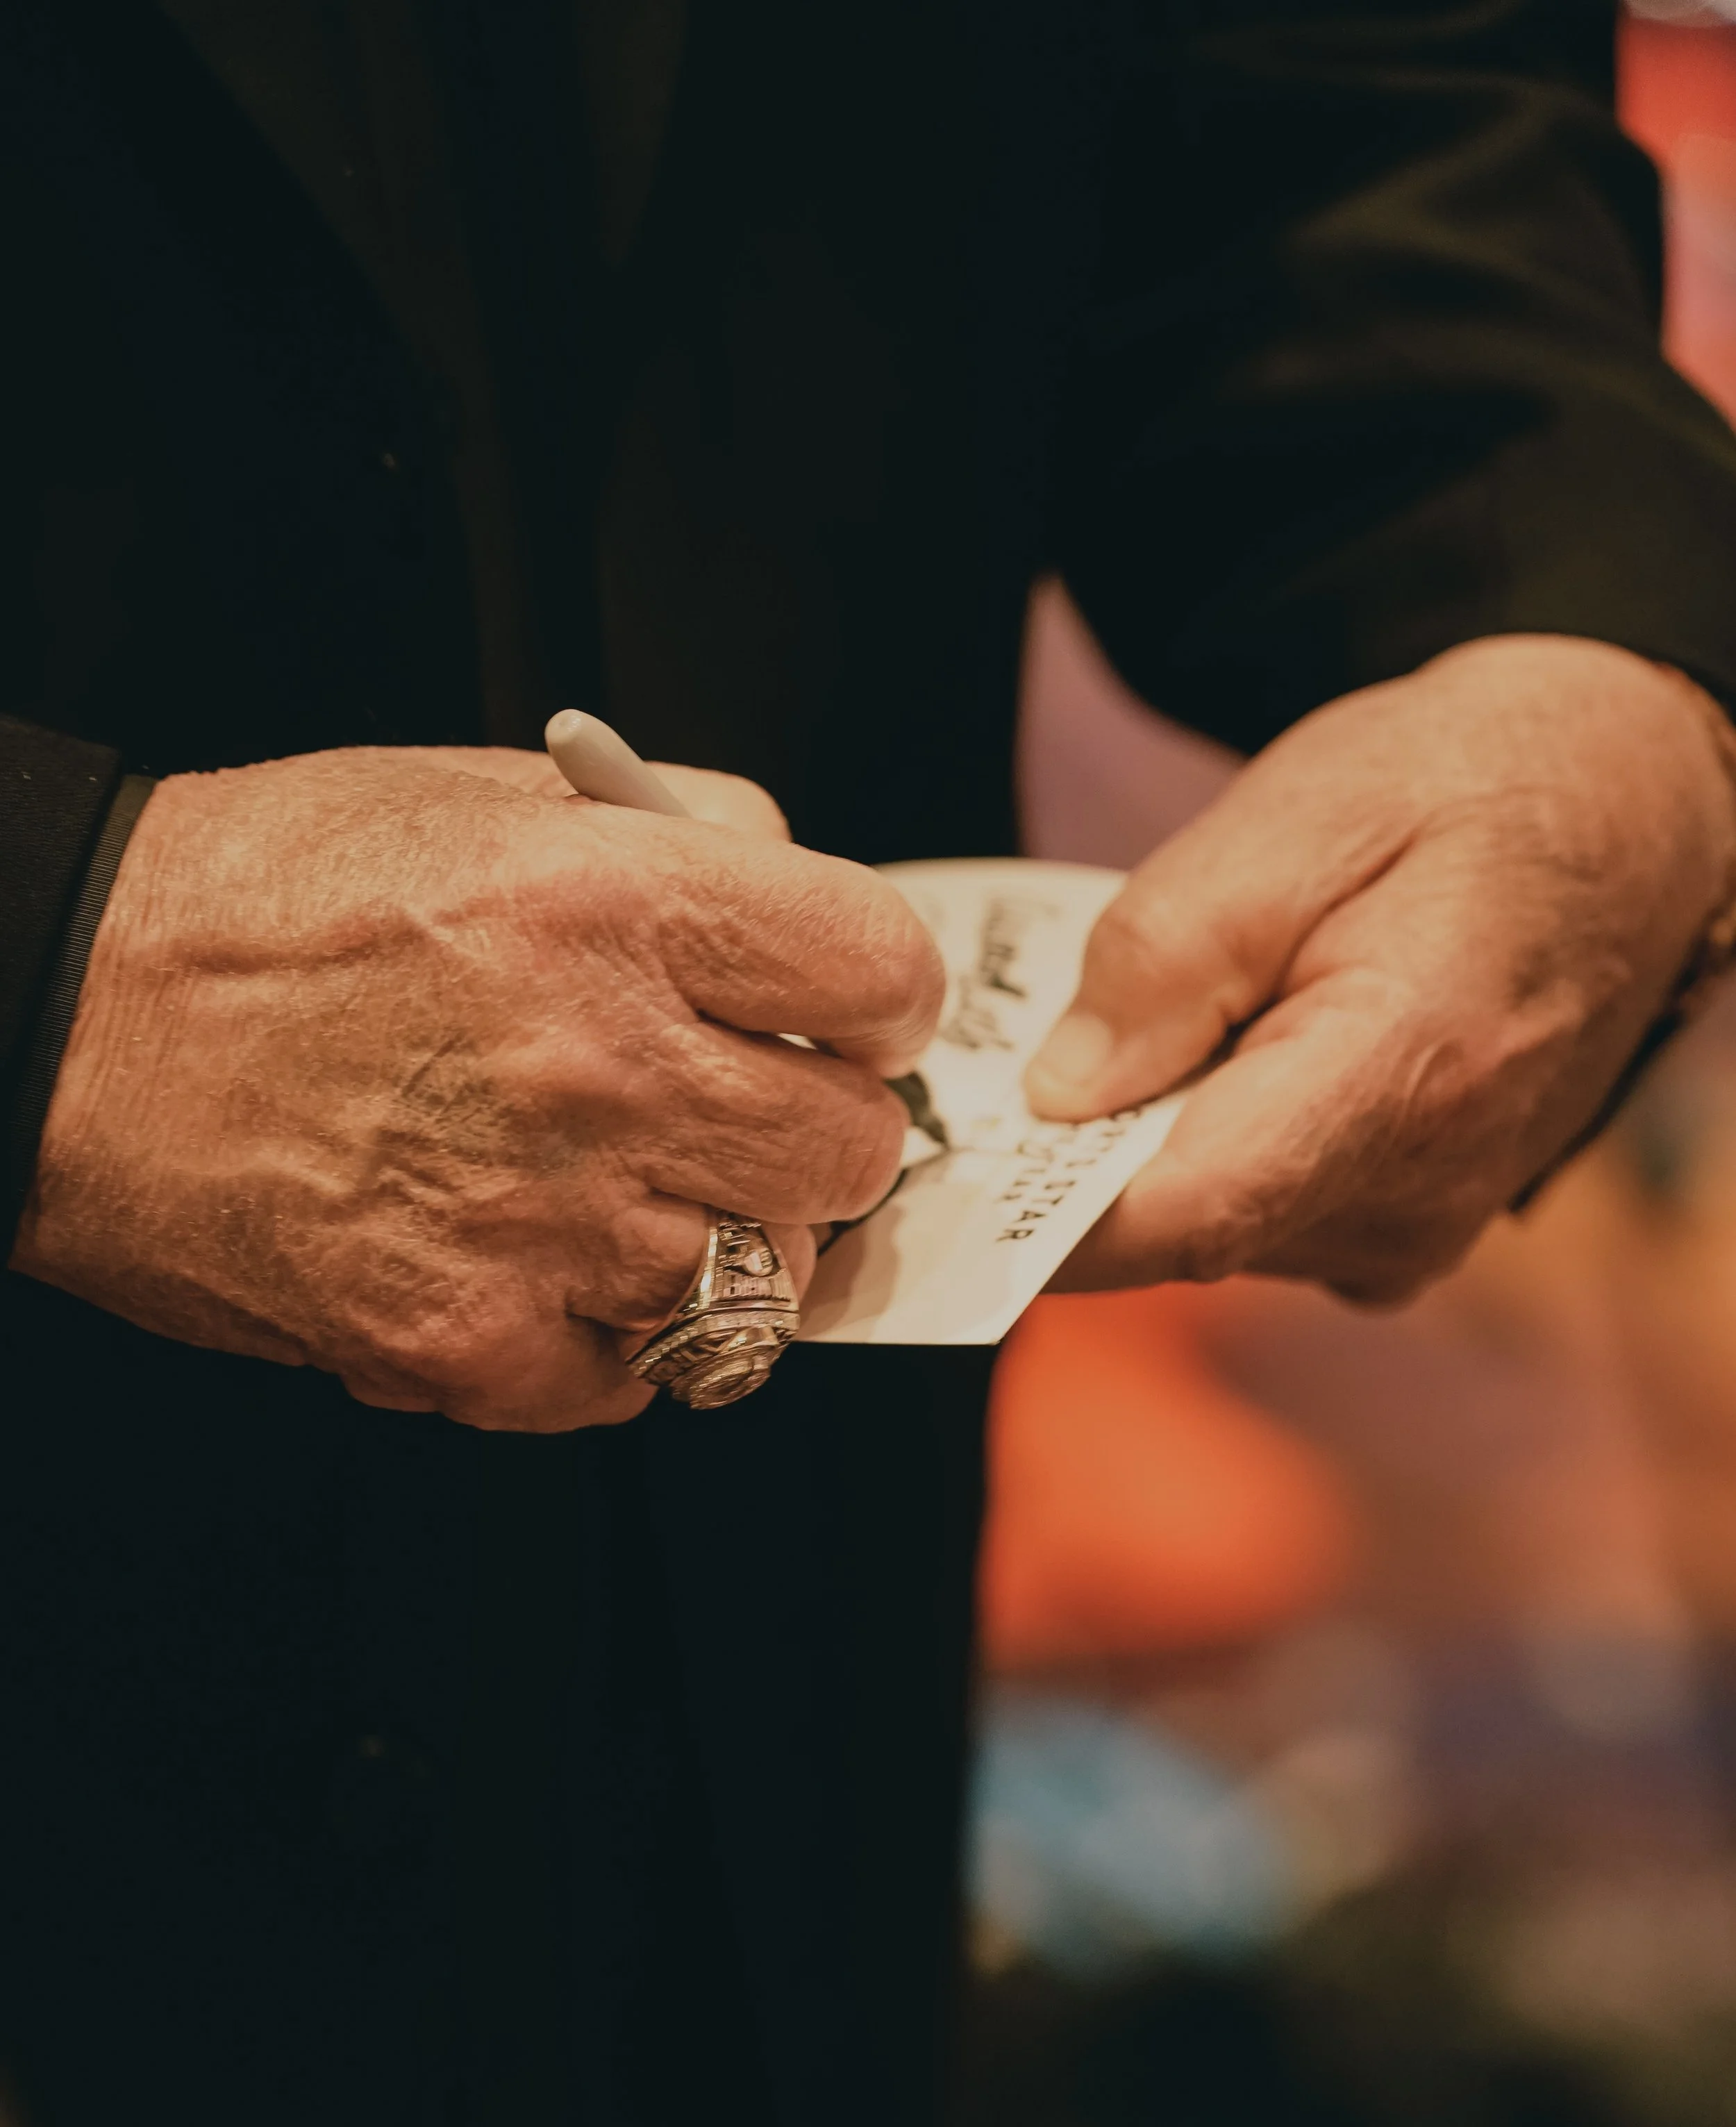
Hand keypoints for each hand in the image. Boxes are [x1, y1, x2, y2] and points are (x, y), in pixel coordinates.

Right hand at [11, 747, 941, 1428]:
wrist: (70, 1020)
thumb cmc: (272, 897)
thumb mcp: (490, 795)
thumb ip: (685, 839)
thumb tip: (811, 916)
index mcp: (611, 904)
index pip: (878, 973)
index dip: (878, 999)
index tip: (848, 1016)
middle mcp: (592, 1065)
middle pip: (849, 1151)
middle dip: (818, 1132)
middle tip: (749, 1112)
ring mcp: (533, 1221)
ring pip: (763, 1282)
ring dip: (719, 1239)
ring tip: (628, 1186)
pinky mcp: (462, 1342)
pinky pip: (643, 1381)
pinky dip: (618, 1334)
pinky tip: (550, 1258)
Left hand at [1028, 636, 1735, 1302]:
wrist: (1618, 815)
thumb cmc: (1460, 791)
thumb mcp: (1297, 816)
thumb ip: (1167, 959)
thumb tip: (1057, 1100)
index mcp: (1400, 1080)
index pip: (1180, 1216)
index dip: (1034, 1218)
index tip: (929, 1185)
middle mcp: (1414, 1194)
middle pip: (1178, 1232)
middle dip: (1069, 1168)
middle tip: (993, 1071)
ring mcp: (1416, 1226)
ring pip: (1210, 1230)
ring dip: (1139, 1153)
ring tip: (1132, 1030)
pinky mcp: (1404, 1224)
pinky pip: (1260, 1217)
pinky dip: (1202, 1154)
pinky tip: (1206, 1063)